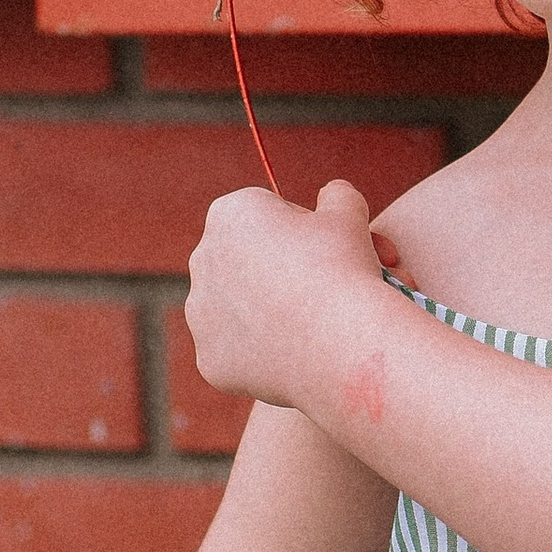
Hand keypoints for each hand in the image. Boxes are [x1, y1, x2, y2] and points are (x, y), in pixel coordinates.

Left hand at [185, 177, 387, 413]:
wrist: (341, 340)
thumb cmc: (344, 269)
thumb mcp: (350, 213)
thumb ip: (336, 195)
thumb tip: (333, 193)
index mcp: (230, 214)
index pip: (265, 214)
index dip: (302, 228)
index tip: (328, 247)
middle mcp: (202, 259)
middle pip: (248, 260)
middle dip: (281, 269)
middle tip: (326, 284)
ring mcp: (202, 314)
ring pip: (240, 308)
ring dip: (269, 310)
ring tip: (314, 320)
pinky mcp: (210, 358)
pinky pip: (241, 351)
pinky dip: (266, 353)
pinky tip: (298, 353)